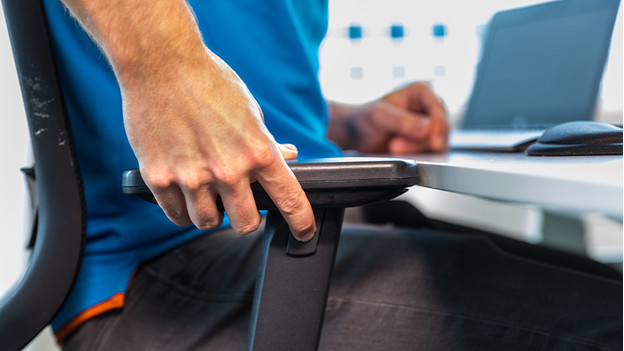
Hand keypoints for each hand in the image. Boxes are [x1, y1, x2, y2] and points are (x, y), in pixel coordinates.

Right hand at [58, 0, 315, 239]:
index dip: (301, 223)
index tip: (303, 232)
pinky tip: (184, 194)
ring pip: (207, 223)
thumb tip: (287, 156)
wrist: (160, 62)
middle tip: (239, 208)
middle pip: (245, 224)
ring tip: (207, 196)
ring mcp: (192, 176)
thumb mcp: (249, 109)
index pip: (289, 199)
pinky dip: (182, 209)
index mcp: (258, 151)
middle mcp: (228, 170)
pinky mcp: (159, 177)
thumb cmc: (208, 81)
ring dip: (211, 214)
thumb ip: (266, 141)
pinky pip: (175, 214)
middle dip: (245, 219)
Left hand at [327, 82, 447, 153]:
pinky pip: (432, 153)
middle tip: (395, 146)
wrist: (357, 133)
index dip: (437, 125)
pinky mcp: (428, 142)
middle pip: (441, 127)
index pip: (437, 107)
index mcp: (421, 90)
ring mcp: (431, 125)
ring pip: (438, 143)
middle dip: (420, 141)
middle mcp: (430, 106)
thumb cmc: (366, 118)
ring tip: (392, 149)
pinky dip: (418, 156)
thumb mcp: (378, 116)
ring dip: (417, 150)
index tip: (434, 141)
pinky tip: (401, 154)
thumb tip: (426, 128)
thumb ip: (401, 121)